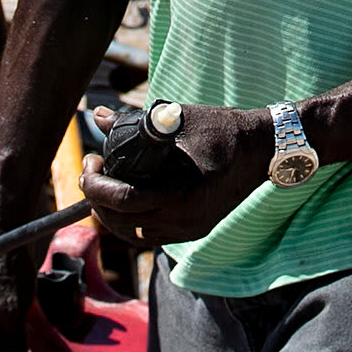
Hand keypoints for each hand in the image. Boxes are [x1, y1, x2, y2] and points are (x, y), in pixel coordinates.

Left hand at [80, 102, 272, 243]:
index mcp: (182, 194)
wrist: (260, 152)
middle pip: (122, 223)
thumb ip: (135, 122)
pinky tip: (123, 200)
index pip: (123, 200)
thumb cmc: (222, 131)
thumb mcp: (177, 120)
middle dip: (97, 198)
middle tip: (92, 169)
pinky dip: (130, 221)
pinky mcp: (192, 231)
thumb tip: (98, 116)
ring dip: (110, 214)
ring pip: (132, 234)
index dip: (96, 184)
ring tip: (102, 186)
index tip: (91, 161)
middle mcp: (185, 220)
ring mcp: (189, 230)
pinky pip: (149, 235)